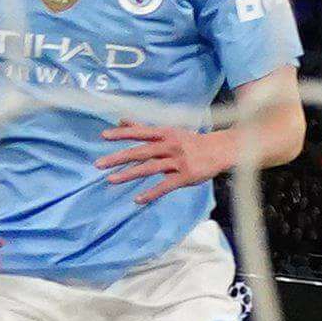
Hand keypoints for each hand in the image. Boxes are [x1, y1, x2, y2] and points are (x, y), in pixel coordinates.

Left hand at [94, 120, 239, 190]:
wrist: (222, 149)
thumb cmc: (192, 141)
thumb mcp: (169, 131)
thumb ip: (144, 128)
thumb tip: (121, 120)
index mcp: (166, 134)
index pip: (141, 132)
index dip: (122, 134)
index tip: (103, 136)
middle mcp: (171, 146)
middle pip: (141, 151)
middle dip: (119, 157)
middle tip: (98, 164)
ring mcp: (178, 161)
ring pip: (150, 168)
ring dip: (129, 174)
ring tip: (111, 180)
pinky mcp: (186, 176)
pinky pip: (166, 185)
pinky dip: (151, 193)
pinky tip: (137, 200)